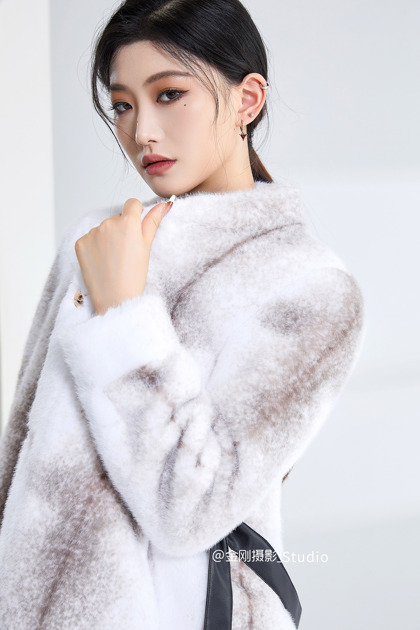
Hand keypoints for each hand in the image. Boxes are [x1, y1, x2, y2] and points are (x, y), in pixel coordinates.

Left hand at [74, 197, 171, 314]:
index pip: (132, 204)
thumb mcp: (146, 246)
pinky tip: (101, 262)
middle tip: (125, 252)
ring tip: (113, 259)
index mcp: (128, 222)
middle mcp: (108, 223)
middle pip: (117, 218)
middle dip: (121, 229)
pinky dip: (94, 248)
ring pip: (103, 229)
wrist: (116, 298)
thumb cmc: (134, 276)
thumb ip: (153, 222)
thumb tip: (164, 204)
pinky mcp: (80, 243)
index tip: (135, 230)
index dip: (135, 215)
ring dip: (107, 238)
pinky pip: (89, 238)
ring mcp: (92, 233)